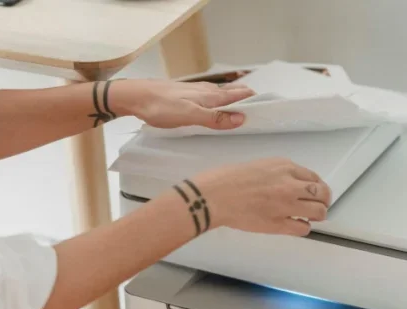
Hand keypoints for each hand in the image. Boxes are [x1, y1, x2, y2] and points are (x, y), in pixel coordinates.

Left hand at [112, 79, 254, 129]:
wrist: (135, 96)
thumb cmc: (160, 107)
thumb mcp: (189, 116)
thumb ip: (215, 118)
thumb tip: (242, 118)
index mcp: (210, 96)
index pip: (240, 96)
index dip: (256, 102)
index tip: (271, 110)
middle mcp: (206, 91)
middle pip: (233, 95)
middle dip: (248, 102)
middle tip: (262, 113)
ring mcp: (196, 92)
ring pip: (222, 96)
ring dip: (234, 102)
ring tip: (244, 111)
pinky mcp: (186, 95)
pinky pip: (210, 98)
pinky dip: (220, 103)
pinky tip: (216, 108)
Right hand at [188, 158, 331, 235]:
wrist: (213, 196)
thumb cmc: (225, 179)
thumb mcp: (256, 166)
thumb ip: (275, 174)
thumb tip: (283, 184)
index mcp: (283, 166)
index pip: (312, 176)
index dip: (316, 186)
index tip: (313, 192)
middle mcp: (290, 184)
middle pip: (322, 193)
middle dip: (322, 200)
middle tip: (317, 206)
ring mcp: (286, 205)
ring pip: (319, 212)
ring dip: (316, 215)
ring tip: (308, 217)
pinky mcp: (279, 224)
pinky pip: (303, 228)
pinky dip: (302, 228)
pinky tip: (295, 225)